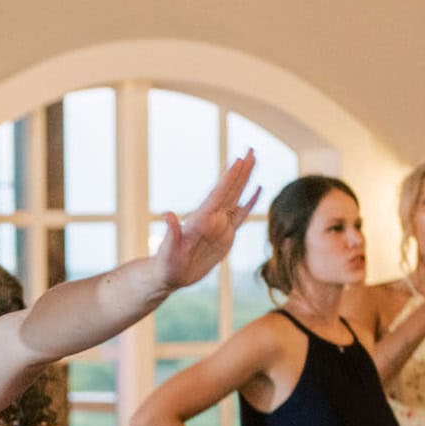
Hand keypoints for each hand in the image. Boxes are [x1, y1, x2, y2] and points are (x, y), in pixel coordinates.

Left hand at [152, 151, 260, 292]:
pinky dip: (250, 202)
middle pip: (230, 190)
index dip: (229, 178)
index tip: (238, 161)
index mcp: (200, 220)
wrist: (170, 275)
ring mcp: (219, 225)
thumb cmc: (166, 265)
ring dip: (246, 179)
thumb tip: (166, 214)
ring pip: (236, 197)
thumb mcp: (168, 251)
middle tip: (251, 150)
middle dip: (241, 170)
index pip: (218, 195)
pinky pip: (241, 215)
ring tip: (254, 160)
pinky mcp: (226, 235)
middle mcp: (211, 218)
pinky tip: (257, 189)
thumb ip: (170, 233)